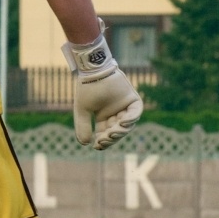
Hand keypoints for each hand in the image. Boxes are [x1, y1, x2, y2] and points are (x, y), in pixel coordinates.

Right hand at [61, 23, 142, 149]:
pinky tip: (122, 123)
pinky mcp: (133, 98)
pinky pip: (136, 112)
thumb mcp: (82, 110)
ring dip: (121, 130)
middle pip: (117, 131)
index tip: (97, 146)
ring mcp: (125, 106)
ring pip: (127, 124)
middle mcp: (115, 113)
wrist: (93, 71)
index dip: (103, 141)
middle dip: (111, 137)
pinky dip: (131, 119)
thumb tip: (85, 144)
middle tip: (104, 139)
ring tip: (112, 132)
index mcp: (103, 116)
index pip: (105, 133)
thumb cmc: (86, 88)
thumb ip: (83, 126)